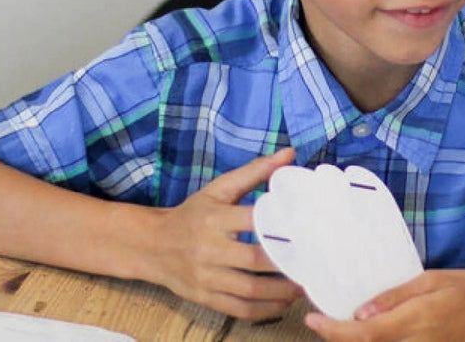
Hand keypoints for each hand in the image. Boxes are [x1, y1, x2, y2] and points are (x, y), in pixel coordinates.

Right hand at [145, 148, 301, 319]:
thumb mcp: (218, 190)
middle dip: (286, 264)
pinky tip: (282, 303)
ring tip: (303, 286)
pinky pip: (238, 309)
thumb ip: (254, 172)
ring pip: (249, 289)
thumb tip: (289, 153)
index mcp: (214, 218)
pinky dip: (264, 310)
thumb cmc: (192, 215)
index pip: (251, 221)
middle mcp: (208, 248)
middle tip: (313, 264)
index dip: (281, 226)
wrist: (151, 246)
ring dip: (280, 292)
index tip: (308, 230)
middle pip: (253, 259)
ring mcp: (205, 276)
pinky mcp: (204, 297)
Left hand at [304, 269, 464, 340]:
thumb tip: (362, 311)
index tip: (312, 319)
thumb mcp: (434, 280)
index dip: (333, 330)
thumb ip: (396, 296)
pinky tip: (371, 332)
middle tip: (323, 320)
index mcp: (415, 322)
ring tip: (343, 326)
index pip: (363, 334)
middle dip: (339, 338)